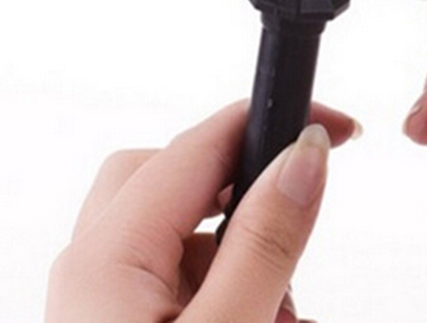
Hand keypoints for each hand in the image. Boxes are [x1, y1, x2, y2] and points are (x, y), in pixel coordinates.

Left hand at [46, 101, 358, 322]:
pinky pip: (174, 280)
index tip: (334, 127)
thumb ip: (263, 246)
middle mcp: (92, 271)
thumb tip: (302, 156)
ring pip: (179, 232)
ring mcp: (100, 305)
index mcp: (104, 258)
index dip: (271, 123)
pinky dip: (226, 288)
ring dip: (242, 251)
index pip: (199, 145)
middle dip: (245, 185)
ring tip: (283, 308)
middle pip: (175, 175)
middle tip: (300, 214)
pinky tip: (260, 317)